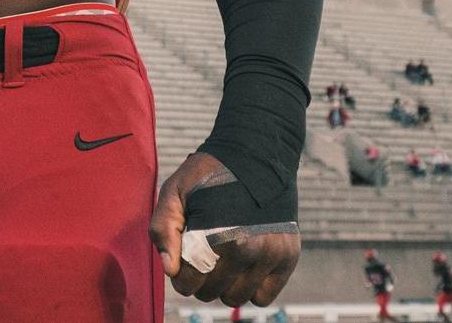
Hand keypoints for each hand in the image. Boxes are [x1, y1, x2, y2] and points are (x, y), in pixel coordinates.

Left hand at [150, 152, 300, 304]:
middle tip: (202, 255)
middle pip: (210, 293)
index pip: (187, 283)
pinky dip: (250, 287)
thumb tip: (170, 270)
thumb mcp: (174, 191)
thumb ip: (163, 229)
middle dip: (200, 278)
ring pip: (236, 299)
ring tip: (221, 259)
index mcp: (215, 234)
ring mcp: (270, 254)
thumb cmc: (209, 173)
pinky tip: (243, 265)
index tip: (182, 259)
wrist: (256, 153)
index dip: (179, 274)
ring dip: (224, 286)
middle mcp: (247, 249)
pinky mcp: (288, 257)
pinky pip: (263, 297)